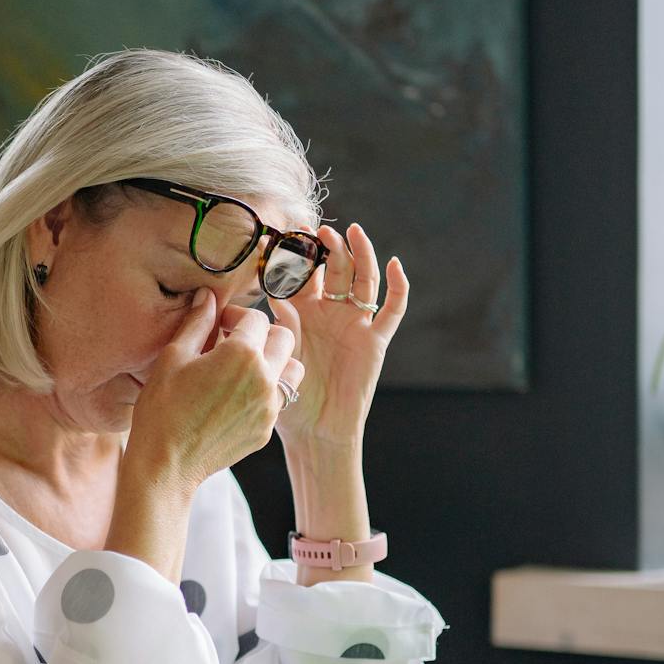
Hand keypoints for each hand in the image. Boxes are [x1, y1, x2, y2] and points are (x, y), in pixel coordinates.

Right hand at [130, 288, 303, 487]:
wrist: (166, 463)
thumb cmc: (163, 408)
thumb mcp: (173, 357)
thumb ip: (197, 323)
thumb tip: (208, 297)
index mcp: (242, 354)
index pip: (257, 318)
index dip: (236, 315)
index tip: (218, 323)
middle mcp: (265, 378)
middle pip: (284, 338)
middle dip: (262, 334)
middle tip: (235, 341)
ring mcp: (269, 407)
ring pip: (292, 370)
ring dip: (274, 362)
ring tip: (244, 369)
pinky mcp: (267, 430)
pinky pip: (279, 400)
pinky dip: (266, 391)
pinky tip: (237, 397)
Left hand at [265, 223, 407, 446]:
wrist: (316, 431)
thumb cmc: (290, 398)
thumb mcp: (276, 357)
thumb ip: (274, 328)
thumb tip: (265, 299)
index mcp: (302, 313)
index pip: (302, 274)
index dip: (295, 255)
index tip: (284, 234)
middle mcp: (330, 313)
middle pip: (336, 269)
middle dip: (329, 248)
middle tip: (318, 231)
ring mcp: (354, 324)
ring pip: (363, 280)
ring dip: (360, 254)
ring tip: (352, 232)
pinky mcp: (375, 340)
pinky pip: (392, 310)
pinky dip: (398, 286)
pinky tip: (395, 264)